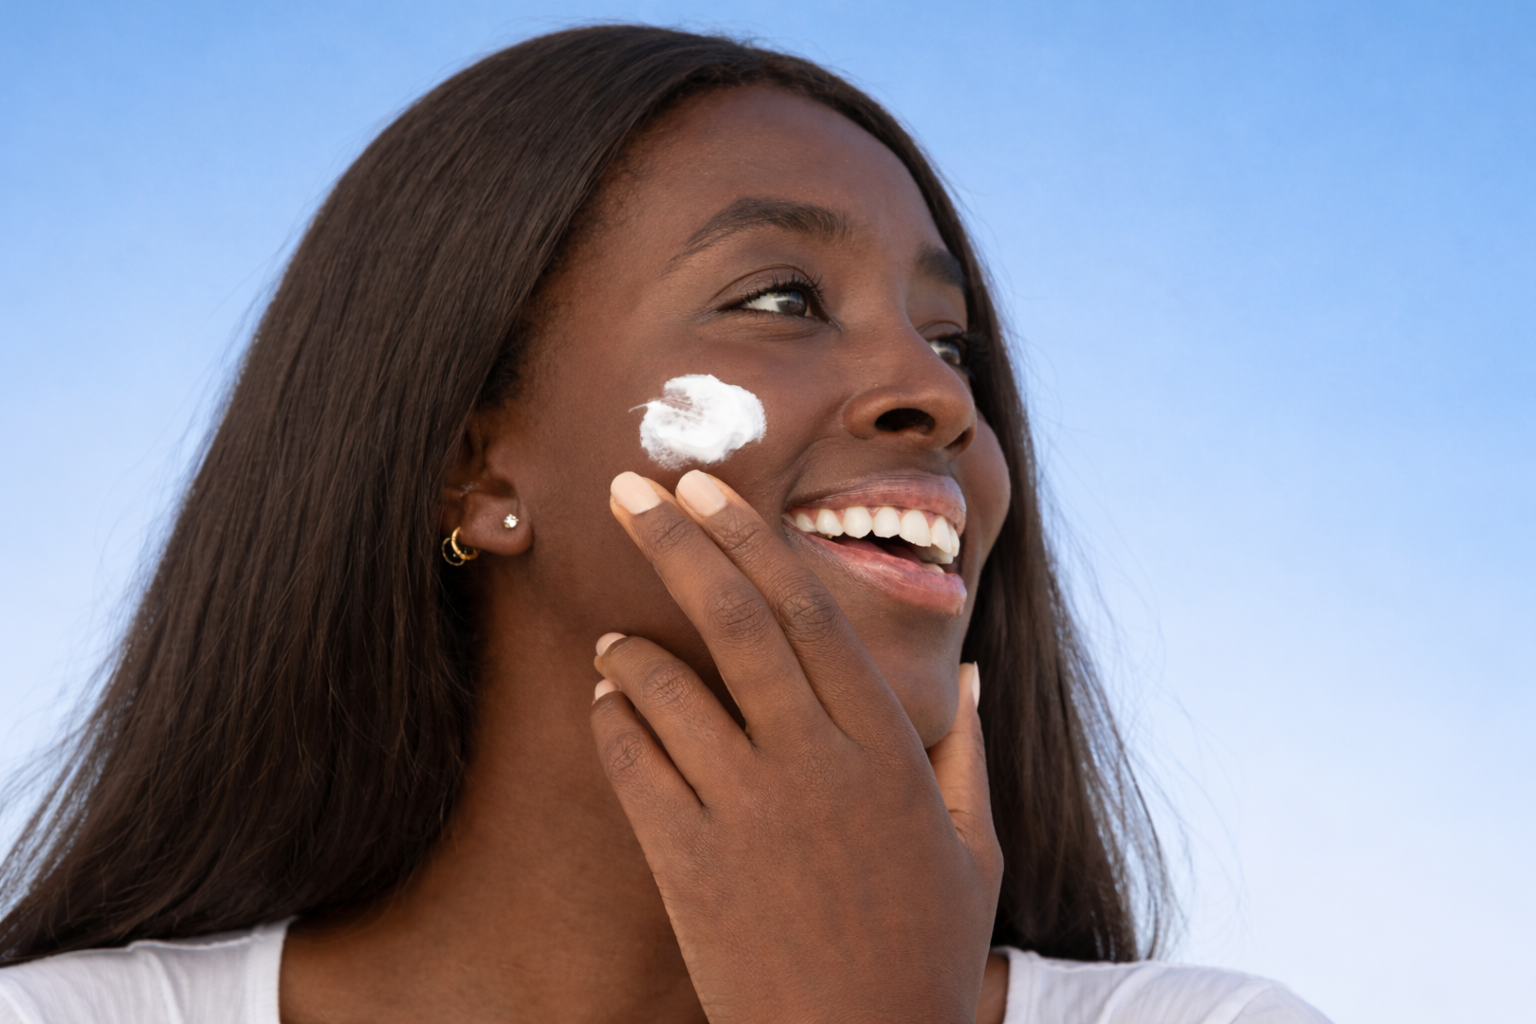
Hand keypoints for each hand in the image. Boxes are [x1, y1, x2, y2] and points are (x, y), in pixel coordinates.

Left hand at [591, 469, 1001, 1023]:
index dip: (750, 540)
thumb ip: (968, 753)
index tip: (707, 490)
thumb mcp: (976, 850)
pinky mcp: (692, 866)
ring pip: (670, 689)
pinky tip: (608, 706)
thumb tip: (976, 676)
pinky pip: (633, 766)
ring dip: (630, 649)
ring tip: (611, 636)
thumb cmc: (925, 954)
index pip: (810, 611)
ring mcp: (750, 813)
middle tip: (627, 486)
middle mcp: (816, 763)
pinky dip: (613, 722)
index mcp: (887, 746)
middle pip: (736, 621)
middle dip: (677, 541)